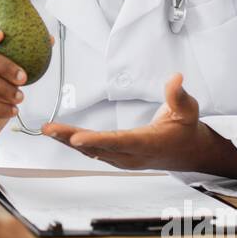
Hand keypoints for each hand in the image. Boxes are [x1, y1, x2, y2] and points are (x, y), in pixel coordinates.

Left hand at [41, 72, 236, 180]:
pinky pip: (92, 152)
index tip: (75, 138)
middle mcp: (132, 156)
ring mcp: (123, 160)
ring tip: (47, 129)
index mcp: (148, 144)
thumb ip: (179, 95)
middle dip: (70, 138)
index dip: (96, 140)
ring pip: (91, 152)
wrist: (189, 153)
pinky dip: (75, 143)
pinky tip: (60, 135)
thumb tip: (175, 77)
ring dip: (68, 141)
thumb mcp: (189, 110)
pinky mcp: (117, 158)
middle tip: (49, 129)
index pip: (119, 142)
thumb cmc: (186, 129)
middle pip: (97, 148)